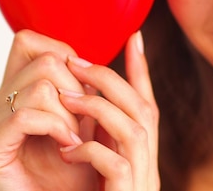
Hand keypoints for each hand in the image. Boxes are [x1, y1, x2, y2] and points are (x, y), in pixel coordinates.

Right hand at [0, 29, 96, 190]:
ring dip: (71, 117)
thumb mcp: (85, 116)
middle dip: (77, 92)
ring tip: (74, 141)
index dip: (65, 58)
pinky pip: (26, 116)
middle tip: (81, 126)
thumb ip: (83, 80)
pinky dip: (57, 129)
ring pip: (40, 88)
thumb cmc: (76, 170)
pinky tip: (67, 148)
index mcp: (10, 92)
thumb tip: (122, 40)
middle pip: (44, 62)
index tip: (82, 92)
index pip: (29, 42)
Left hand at [58, 31, 160, 190]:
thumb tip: (83, 99)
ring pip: (134, 131)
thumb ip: (99, 139)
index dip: (142, 70)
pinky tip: (66, 150)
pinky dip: (90, 150)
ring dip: (98, 108)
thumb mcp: (98, 168)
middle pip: (144, 110)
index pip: (147, 106)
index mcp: (141, 157)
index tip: (134, 36)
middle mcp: (148, 167)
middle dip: (110, 80)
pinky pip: (116, 165)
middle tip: (74, 63)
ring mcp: (141, 182)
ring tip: (64, 99)